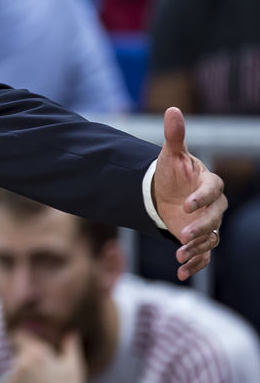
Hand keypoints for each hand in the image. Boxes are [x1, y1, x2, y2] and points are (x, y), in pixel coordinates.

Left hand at [1, 331, 89, 382]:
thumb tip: (72, 332)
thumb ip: (71, 346)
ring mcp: (11, 378)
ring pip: (13, 374)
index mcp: (36, 353)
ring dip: (21, 380)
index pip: (19, 336)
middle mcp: (20, 363)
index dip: (23, 340)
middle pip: (17, 357)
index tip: (27, 346)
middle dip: (26, 364)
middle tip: (42, 379)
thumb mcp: (75, 367)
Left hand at [151, 107, 227, 280]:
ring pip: (210, 238)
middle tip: (182, 235)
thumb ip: (174, 136)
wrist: (167, 191)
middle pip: (214, 218)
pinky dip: (195, 264)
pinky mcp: (200, 238)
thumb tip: (172, 110)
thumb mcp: (171, 154)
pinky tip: (182, 273)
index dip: (200, 198)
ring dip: (196, 248)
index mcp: (210, 183)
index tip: (185, 205)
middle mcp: (214, 206)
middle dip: (199, 228)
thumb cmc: (172, 171)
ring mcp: (208, 223)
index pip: (211, 191)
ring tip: (179, 256)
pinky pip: (204, 254)